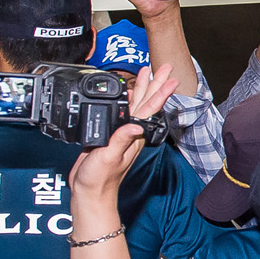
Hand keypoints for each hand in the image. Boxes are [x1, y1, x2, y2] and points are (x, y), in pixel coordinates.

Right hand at [70, 65, 175, 196]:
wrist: (89, 192)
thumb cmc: (99, 179)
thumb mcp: (109, 158)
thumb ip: (121, 141)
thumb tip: (135, 126)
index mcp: (133, 136)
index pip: (150, 108)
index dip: (160, 92)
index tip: (170, 77)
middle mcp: (131, 133)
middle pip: (145, 101)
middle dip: (154, 83)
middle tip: (163, 66)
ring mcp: (122, 134)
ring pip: (134, 104)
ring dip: (141, 87)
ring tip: (146, 72)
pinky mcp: (110, 136)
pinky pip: (121, 112)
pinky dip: (124, 99)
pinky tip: (125, 93)